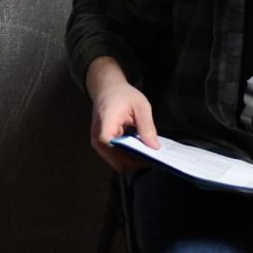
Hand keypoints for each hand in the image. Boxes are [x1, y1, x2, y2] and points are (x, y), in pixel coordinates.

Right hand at [86, 57, 158, 171]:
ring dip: (132, 160)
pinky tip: (138, 148)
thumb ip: (147, 127)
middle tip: (152, 156)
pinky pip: (115, 156)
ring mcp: (98, 143)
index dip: (134, 159)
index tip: (150, 157)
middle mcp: (97, 140)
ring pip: (116, 162)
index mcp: (105, 128)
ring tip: (146, 152)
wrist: (107, 88)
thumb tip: (154, 147)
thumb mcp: (140, 106)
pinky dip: (127, 156)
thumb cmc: (122, 94)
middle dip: (135, 162)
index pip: (117, 153)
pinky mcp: (102, 144)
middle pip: (117, 163)